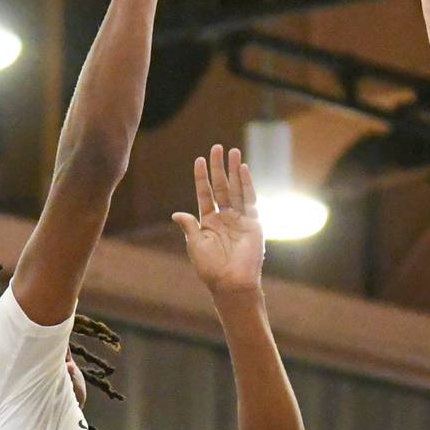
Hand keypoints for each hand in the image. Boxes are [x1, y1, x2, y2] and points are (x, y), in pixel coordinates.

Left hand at [173, 145, 264, 295]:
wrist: (231, 282)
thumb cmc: (210, 267)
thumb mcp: (196, 244)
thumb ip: (189, 226)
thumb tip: (177, 213)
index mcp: (209, 222)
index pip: (205, 194)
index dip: (201, 178)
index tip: (198, 160)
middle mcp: (225, 217)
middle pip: (221, 187)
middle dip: (218, 168)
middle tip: (217, 147)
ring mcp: (239, 219)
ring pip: (236, 189)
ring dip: (233, 170)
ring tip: (232, 151)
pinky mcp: (253, 222)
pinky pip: (249, 199)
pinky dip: (246, 183)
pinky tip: (242, 169)